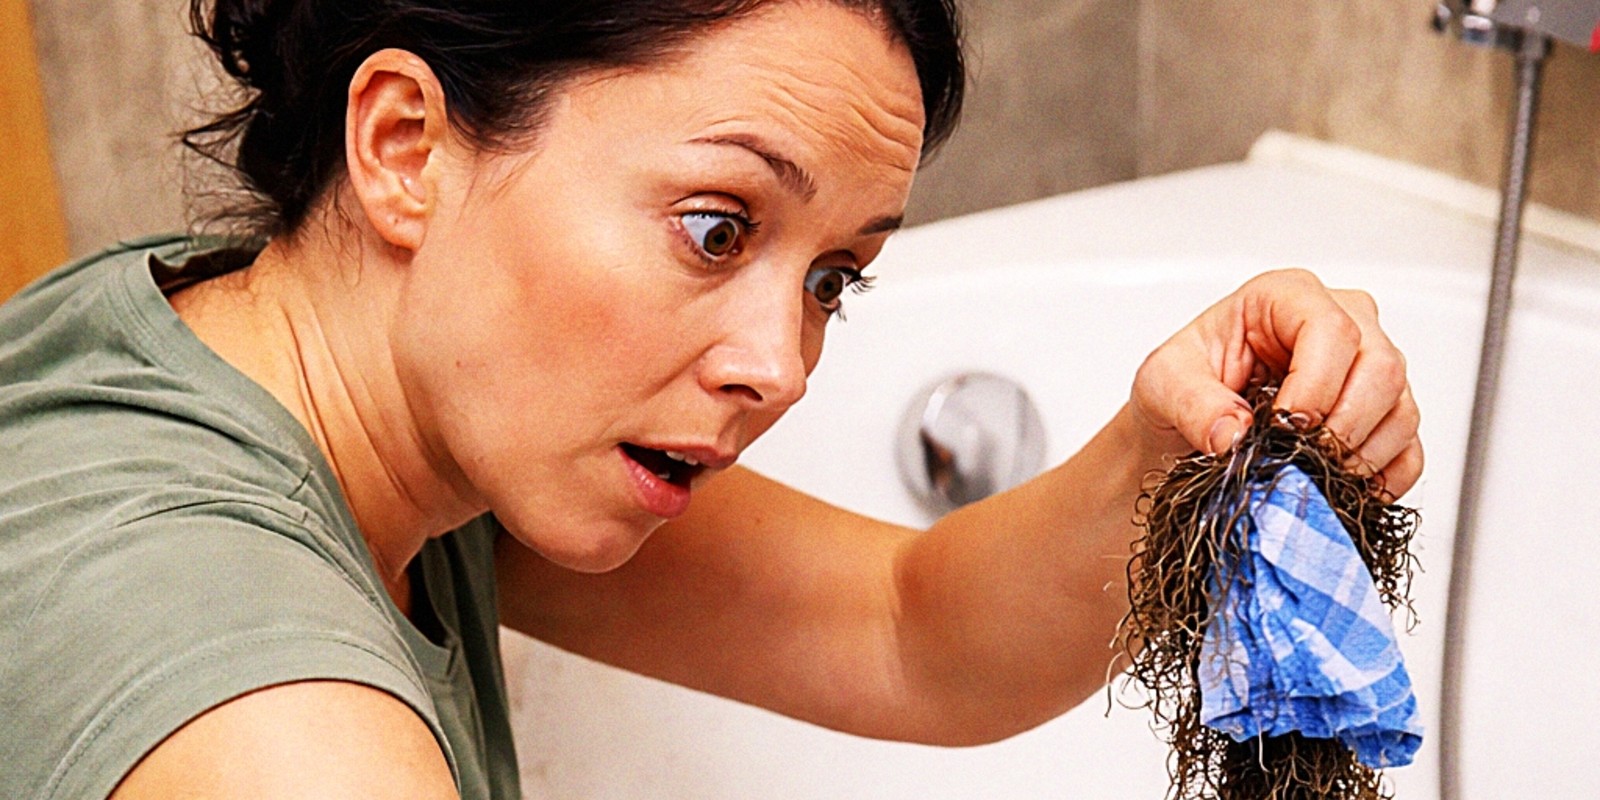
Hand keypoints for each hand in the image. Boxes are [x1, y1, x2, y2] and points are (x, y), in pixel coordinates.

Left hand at [1130, 269, 1422, 497]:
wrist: (1185, 424)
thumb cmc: (1182, 385)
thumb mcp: (1162, 383)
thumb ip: (1193, 403)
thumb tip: (1233, 434)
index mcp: (1286, 298)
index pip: (1331, 330)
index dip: (1315, 386)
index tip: (1281, 428)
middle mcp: (1343, 322)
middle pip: (1381, 367)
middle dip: (1342, 426)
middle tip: (1300, 461)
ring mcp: (1369, 369)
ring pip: (1401, 410)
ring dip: (1361, 456)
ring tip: (1312, 478)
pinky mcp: (1382, 416)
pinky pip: (1408, 450)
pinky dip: (1383, 479)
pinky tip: (1343, 490)